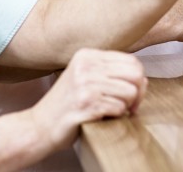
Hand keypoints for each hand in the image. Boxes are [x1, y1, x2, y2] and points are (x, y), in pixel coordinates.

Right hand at [29, 48, 146, 150]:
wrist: (38, 127)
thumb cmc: (65, 105)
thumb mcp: (86, 79)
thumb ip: (112, 74)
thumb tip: (143, 79)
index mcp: (87, 55)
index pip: (132, 60)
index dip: (139, 80)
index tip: (133, 94)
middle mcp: (86, 65)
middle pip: (135, 74)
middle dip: (138, 94)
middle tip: (130, 106)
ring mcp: (84, 83)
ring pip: (130, 92)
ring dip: (126, 107)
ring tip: (112, 111)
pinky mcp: (85, 103)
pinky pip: (118, 108)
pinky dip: (115, 116)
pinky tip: (101, 117)